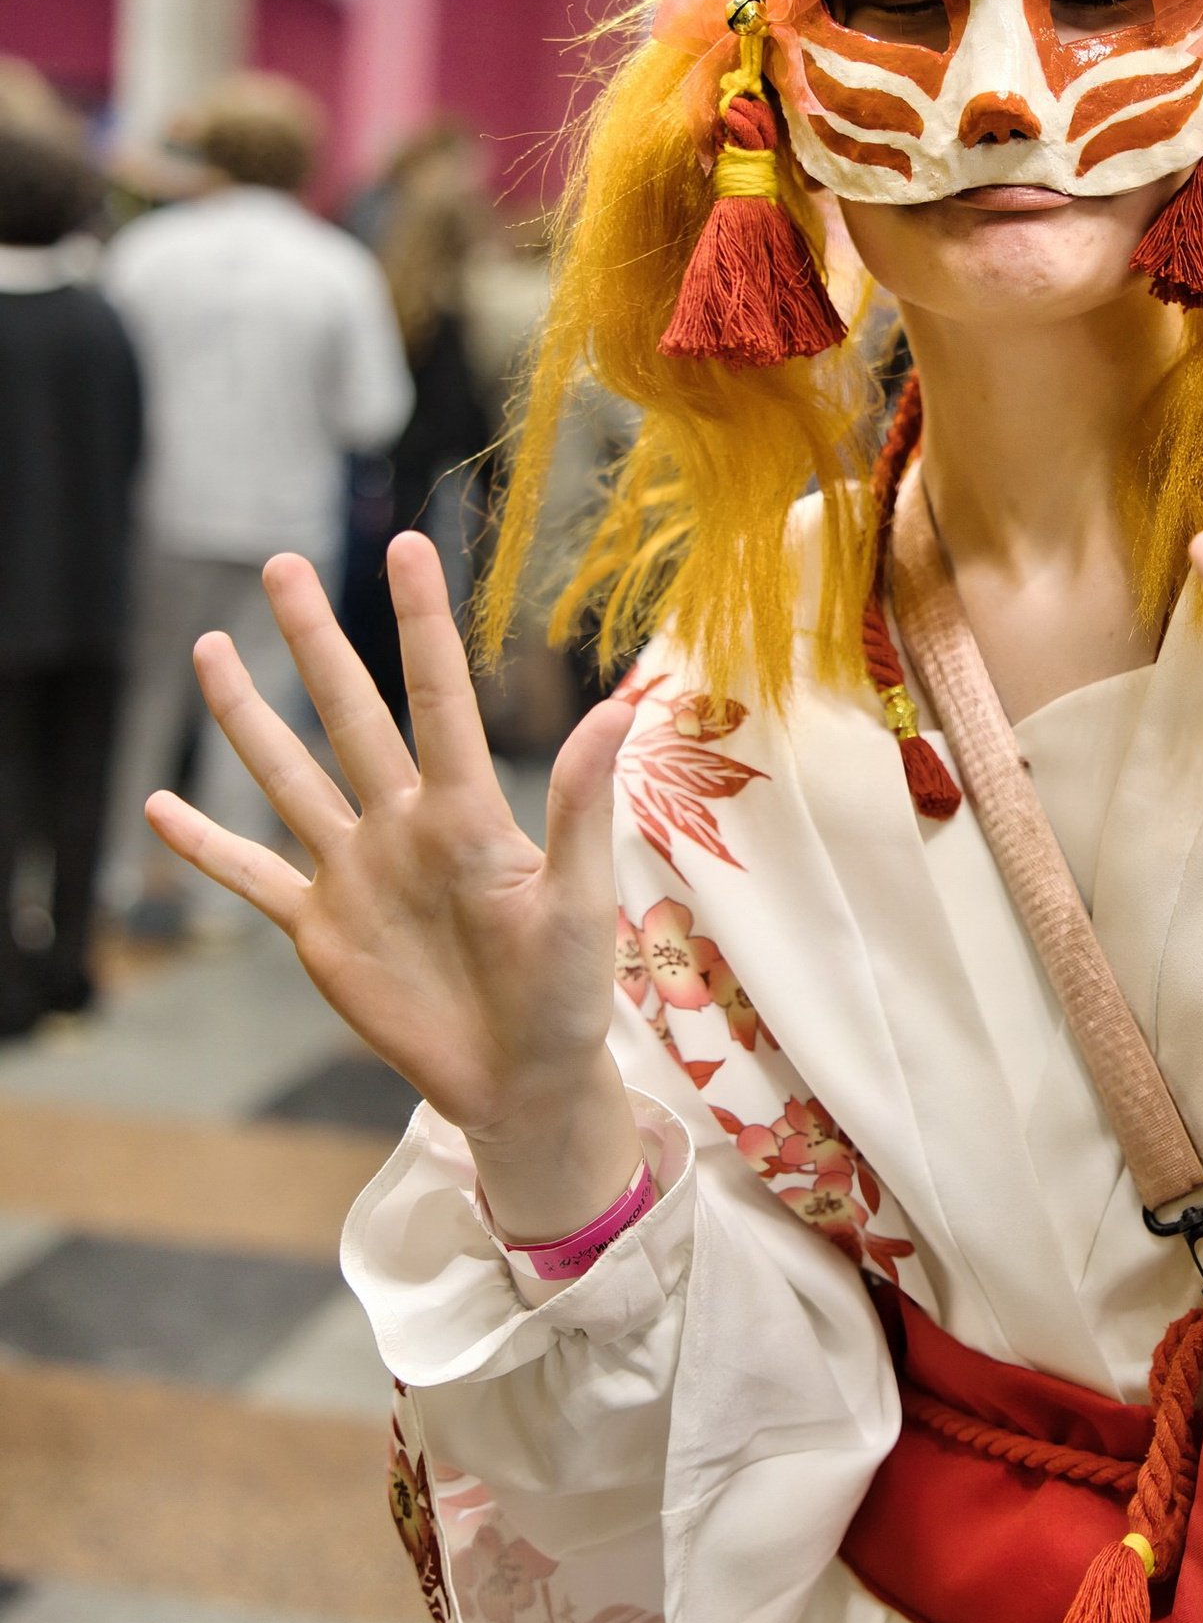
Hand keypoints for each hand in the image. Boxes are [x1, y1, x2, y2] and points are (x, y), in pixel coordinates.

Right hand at [146, 533, 639, 1239]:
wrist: (523, 1078)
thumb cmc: (569, 989)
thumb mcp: (580, 896)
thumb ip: (585, 802)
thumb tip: (621, 704)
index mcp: (467, 812)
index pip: (437, 697)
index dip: (419, 623)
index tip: (406, 544)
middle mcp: (403, 825)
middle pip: (347, 714)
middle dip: (314, 641)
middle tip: (280, 564)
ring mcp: (356, 873)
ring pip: (289, 776)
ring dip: (246, 717)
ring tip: (209, 648)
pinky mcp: (321, 930)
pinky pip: (253, 878)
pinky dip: (206, 848)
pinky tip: (161, 810)